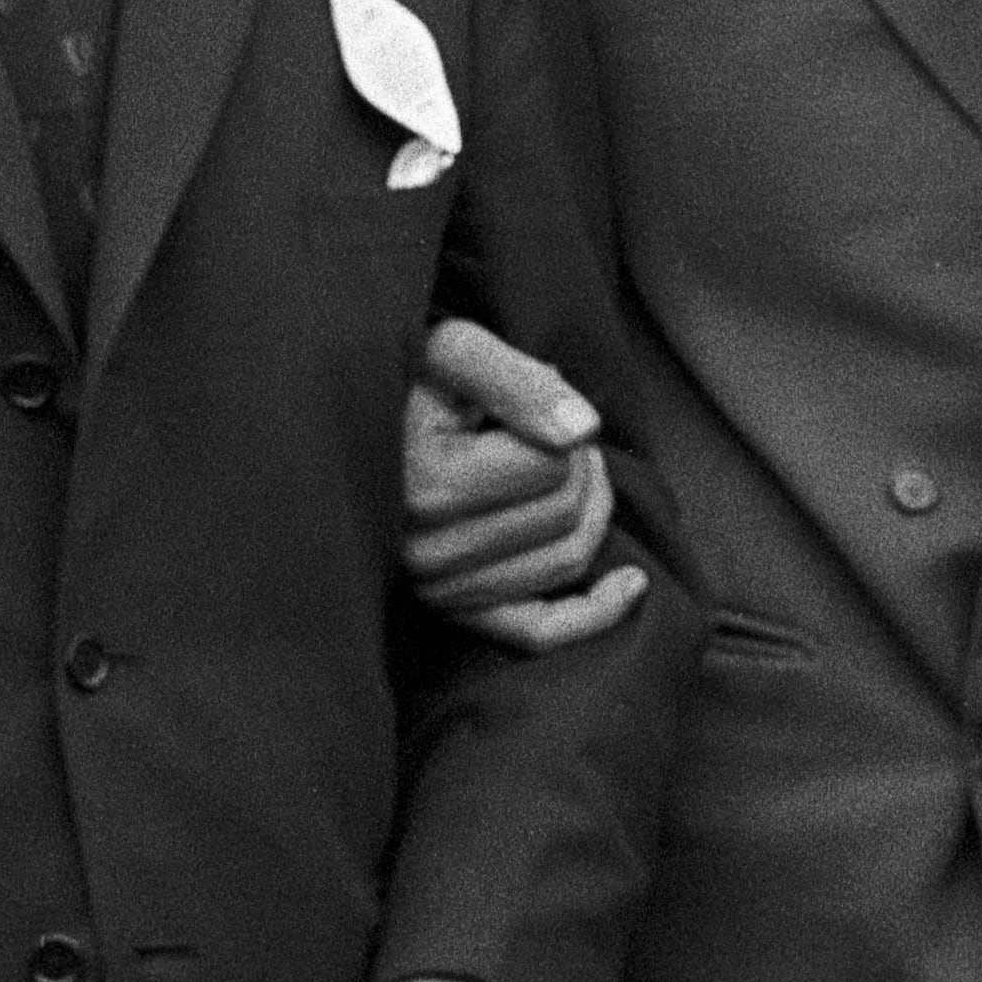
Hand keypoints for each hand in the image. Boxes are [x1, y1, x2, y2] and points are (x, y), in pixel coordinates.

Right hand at [406, 318, 643, 651]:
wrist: (350, 425)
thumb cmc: (409, 380)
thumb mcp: (453, 351)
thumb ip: (518, 380)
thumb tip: (583, 431)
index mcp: (423, 486)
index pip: (554, 466)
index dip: (567, 428)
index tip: (541, 403)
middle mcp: (424, 551)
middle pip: (565, 513)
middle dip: (583, 466)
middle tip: (556, 432)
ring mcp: (436, 589)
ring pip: (565, 561)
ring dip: (589, 511)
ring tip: (561, 470)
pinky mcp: (452, 611)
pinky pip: (536, 631)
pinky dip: (594, 613)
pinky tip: (631, 585)